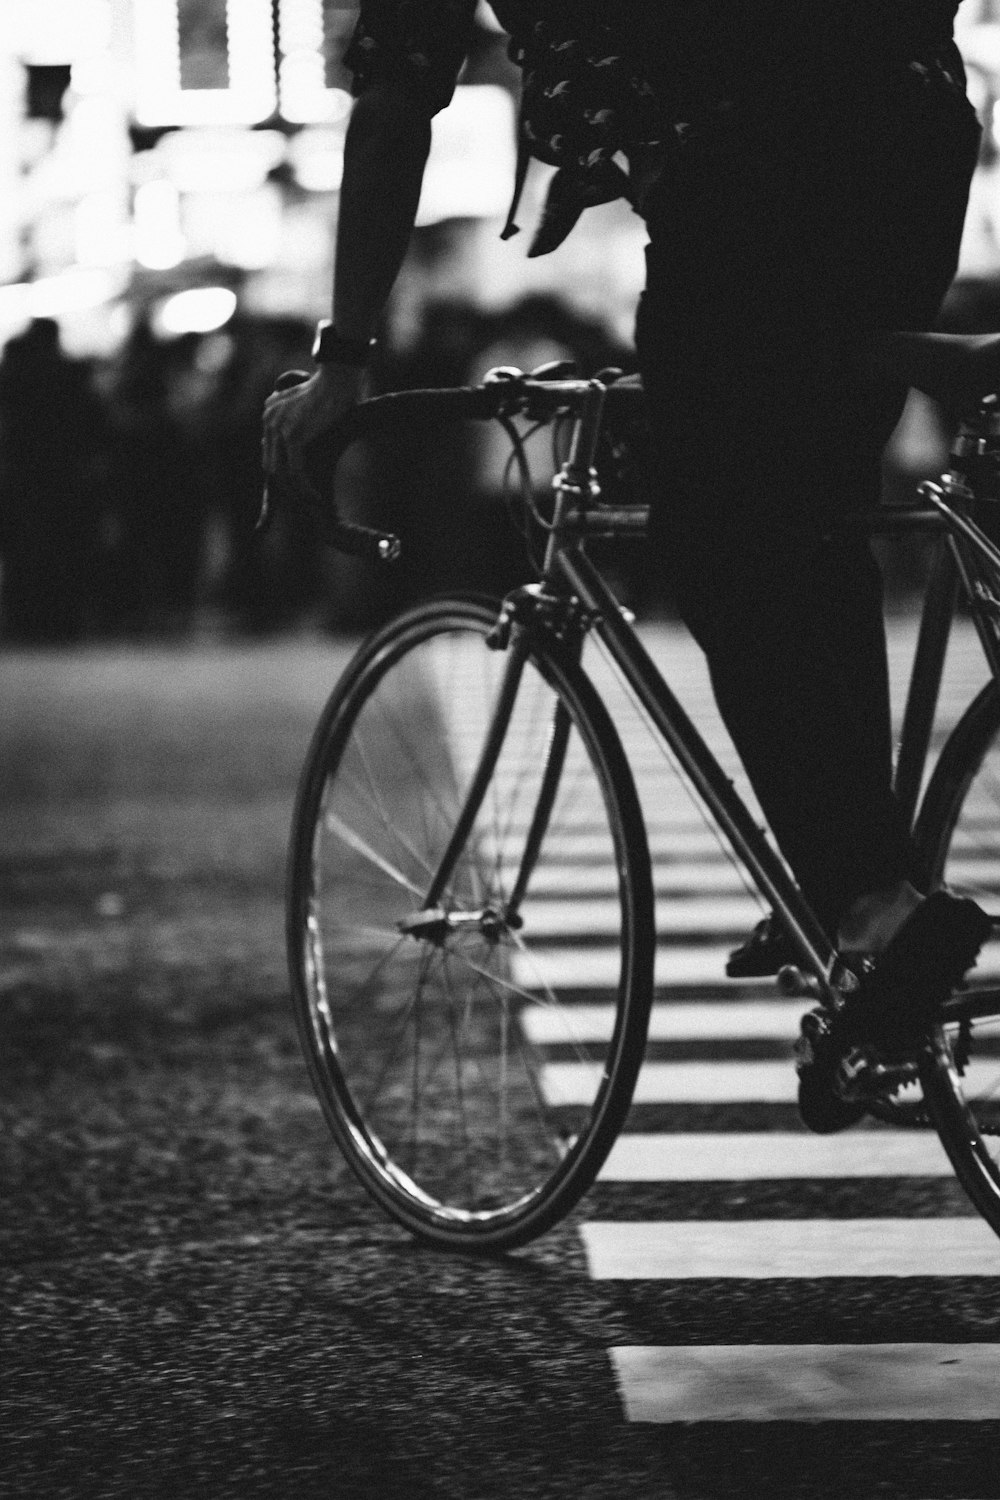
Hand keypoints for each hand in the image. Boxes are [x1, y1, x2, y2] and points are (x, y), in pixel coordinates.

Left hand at [261, 362, 367, 503]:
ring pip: (282, 472)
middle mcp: (269, 419)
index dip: (283, 474)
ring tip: (312, 501)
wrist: (339, 380)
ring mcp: (278, 427)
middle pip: (271, 465)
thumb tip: (295, 448)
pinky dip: (305, 487)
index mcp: (270, 412)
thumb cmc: (332, 392)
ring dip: (297, 491)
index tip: (298, 488)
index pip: (270, 453)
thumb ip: (295, 421)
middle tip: (306, 499)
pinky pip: (296, 471)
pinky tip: (316, 496)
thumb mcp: (306, 405)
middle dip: (287, 486)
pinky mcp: (293, 436)